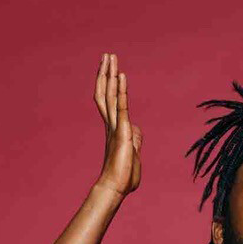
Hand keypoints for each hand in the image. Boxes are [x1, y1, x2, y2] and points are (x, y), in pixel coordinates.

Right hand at [94, 52, 141, 197]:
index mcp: (113, 129)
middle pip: (106, 93)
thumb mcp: (133, 153)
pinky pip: (122, 107)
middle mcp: (111, 124)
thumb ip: (134, 139)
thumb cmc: (123, 176)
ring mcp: (115, 127)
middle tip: (107, 56)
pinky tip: (121, 75)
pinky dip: (122, 90)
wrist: (116, 187)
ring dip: (110, 75)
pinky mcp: (122, 132)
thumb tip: (136, 129)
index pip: (109, 102)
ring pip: (110, 95)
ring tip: (110, 57)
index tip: (110, 70)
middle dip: (106, 73)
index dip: (109, 85)